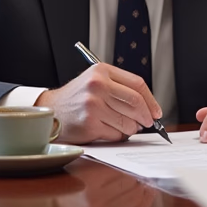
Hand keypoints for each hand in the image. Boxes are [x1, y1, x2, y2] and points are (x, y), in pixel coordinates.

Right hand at [40, 63, 161, 142]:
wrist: (51, 110)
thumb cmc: (77, 98)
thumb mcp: (96, 81)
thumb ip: (120, 88)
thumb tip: (149, 108)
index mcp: (102, 71)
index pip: (137, 84)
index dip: (151, 100)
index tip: (156, 112)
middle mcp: (97, 85)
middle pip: (135, 102)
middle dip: (146, 116)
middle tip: (148, 123)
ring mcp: (93, 104)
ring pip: (128, 121)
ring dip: (131, 128)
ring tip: (124, 126)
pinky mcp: (89, 123)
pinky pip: (116, 134)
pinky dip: (118, 136)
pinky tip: (109, 131)